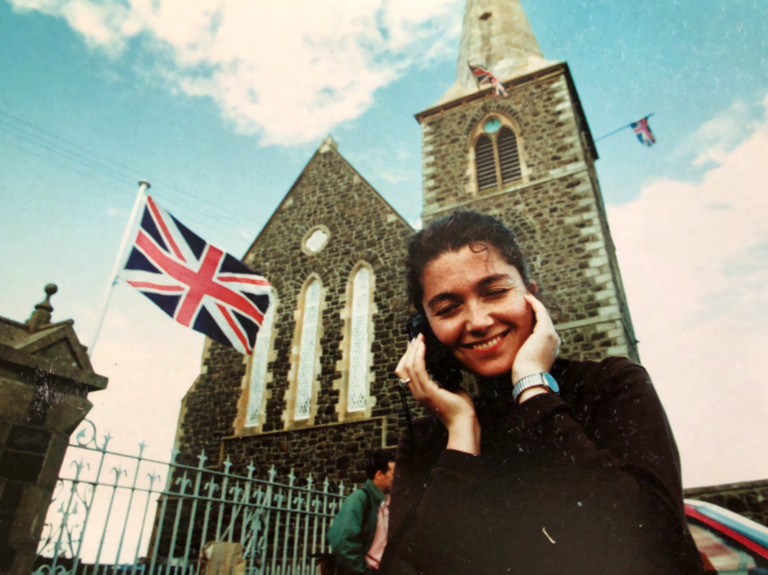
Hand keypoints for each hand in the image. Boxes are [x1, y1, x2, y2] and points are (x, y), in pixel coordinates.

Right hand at [396, 334, 479, 453]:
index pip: (405, 371)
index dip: (407, 356)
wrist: (464, 421)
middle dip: (409, 350)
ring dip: (413, 350)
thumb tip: (446, 364)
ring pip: (409, 366)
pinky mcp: (428, 391)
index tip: (415, 344)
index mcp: (420, 391)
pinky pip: (418, 370)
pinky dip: (419, 356)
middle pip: (403, 367)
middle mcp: (416, 392)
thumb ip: (444, 377)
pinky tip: (423, 347)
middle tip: (417, 337)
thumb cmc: (459, 407)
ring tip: (419, 339)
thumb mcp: (449, 387)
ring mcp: (421, 392)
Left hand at [511, 295, 560, 385]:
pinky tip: (526, 298)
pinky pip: (540, 312)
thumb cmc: (524, 373)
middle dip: (537, 307)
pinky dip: (534, 304)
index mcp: (550, 346)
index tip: (527, 308)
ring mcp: (552, 335)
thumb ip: (525, 350)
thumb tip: (517, 349)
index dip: (536, 317)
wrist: (529, 378)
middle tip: (527, 296)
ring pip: (543, 314)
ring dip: (535, 303)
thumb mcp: (525, 359)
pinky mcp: (545, 331)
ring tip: (526, 295)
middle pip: (545, 319)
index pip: (542, 327)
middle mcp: (554, 339)